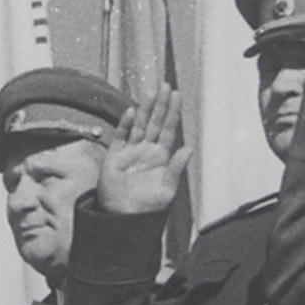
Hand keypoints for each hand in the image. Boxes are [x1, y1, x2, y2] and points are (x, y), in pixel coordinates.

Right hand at [98, 86, 192, 215]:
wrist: (123, 217)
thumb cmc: (147, 208)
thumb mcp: (167, 189)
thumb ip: (176, 168)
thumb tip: (189, 148)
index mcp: (161, 158)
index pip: (169, 130)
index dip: (173, 113)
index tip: (177, 96)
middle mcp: (146, 152)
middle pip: (155, 123)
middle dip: (160, 105)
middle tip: (166, 86)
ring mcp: (130, 152)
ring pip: (140, 126)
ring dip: (145, 110)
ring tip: (151, 93)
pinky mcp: (115, 157)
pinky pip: (121, 136)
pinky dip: (126, 124)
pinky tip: (132, 112)